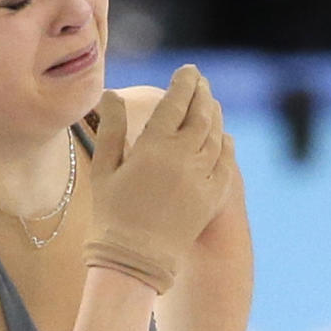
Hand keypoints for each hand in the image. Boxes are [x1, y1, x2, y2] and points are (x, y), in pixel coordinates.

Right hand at [83, 65, 235, 293]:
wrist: (134, 260)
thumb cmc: (111, 215)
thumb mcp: (104, 170)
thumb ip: (112, 129)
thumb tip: (112, 95)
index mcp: (154, 147)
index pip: (176, 102)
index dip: (184, 82)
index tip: (187, 71)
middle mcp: (183, 158)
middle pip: (201, 114)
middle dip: (202, 93)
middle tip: (201, 82)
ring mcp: (202, 178)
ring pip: (216, 136)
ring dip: (215, 116)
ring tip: (211, 104)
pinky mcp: (213, 198)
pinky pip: (226, 163)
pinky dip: (225, 145)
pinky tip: (223, 138)